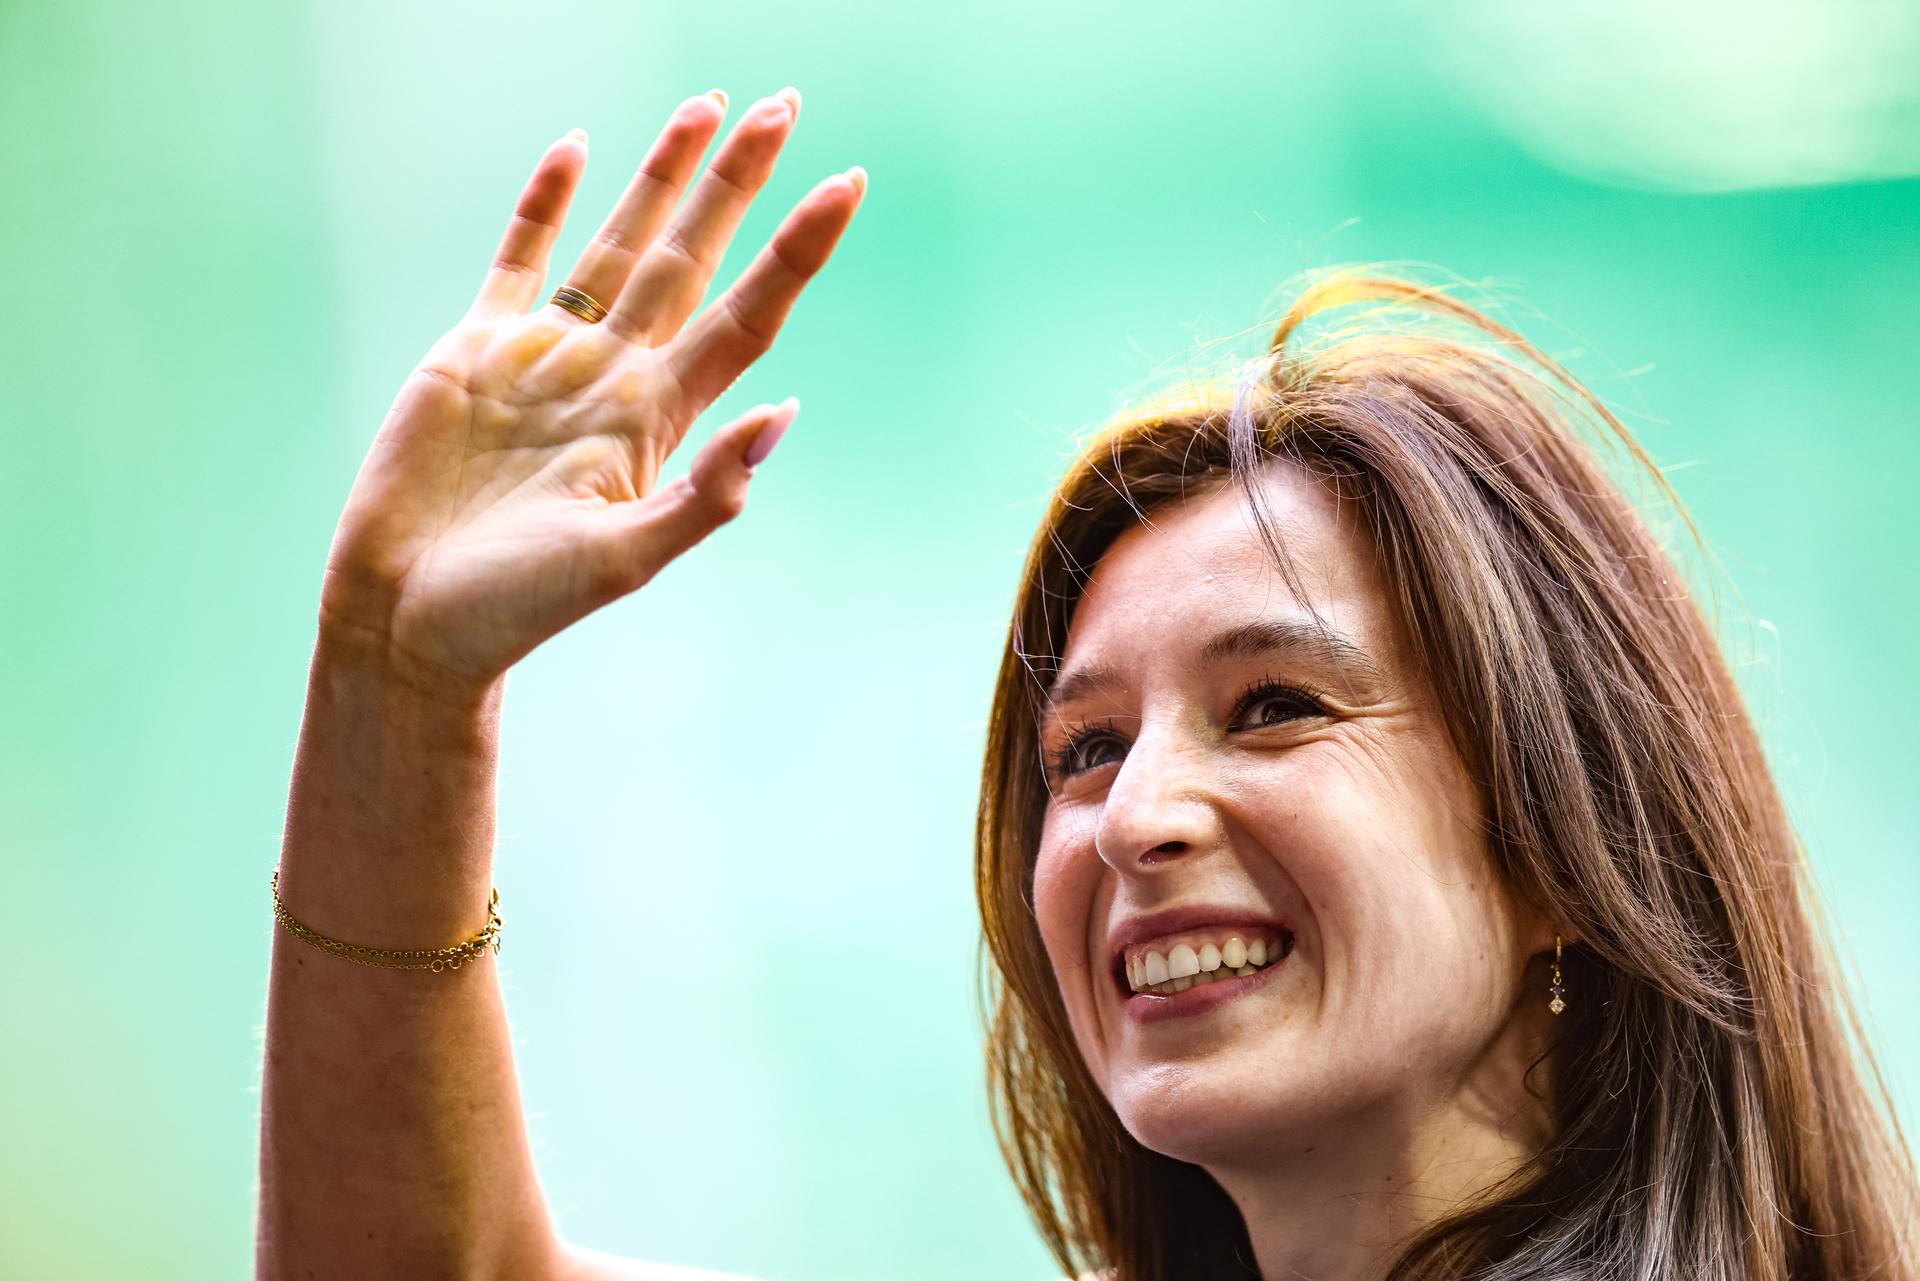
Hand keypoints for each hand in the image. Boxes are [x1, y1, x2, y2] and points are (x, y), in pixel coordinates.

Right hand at [316, 88, 862, 703]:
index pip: (747, 314)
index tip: (849, 184)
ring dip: (664, 176)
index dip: (797, 251)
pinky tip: (579, 148)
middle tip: (787, 102)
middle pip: (694, 256)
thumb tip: (782, 414)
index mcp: (658, 418)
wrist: (408, 620)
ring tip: (708, 106)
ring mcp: (549, 354)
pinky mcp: (478, 348)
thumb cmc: (514, 609)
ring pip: (621, 242)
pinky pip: (522, 257)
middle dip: (740, 182)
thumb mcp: (621, 560)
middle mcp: (615, 374)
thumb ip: (703, 496)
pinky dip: (547, 203)